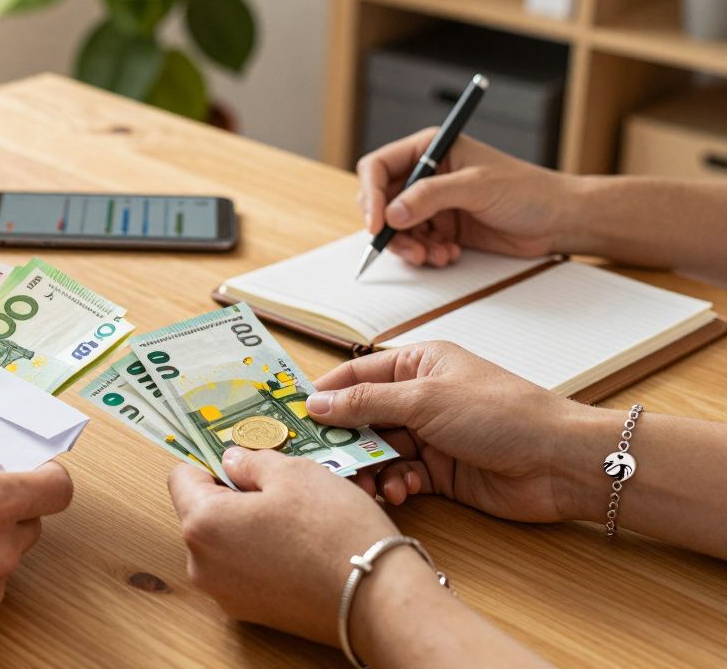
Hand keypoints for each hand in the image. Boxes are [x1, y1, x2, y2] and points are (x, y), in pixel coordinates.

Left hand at [168, 448, 398, 645]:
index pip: (182, 477)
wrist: (376, 598)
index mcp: (202, 525)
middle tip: (276, 481)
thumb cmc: (332, 529)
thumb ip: (251, 460)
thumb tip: (232, 460)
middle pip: (203, 511)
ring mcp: (225, 593)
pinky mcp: (251, 612)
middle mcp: (202, 565)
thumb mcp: (293, 472)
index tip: (237, 453)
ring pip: (226, 541)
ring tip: (294, 513)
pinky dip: (263, 551)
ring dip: (250, 522)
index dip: (210, 459)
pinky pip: (244, 568)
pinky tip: (299, 543)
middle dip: (233, 492)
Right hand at [307, 341, 597, 522]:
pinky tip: (402, 491)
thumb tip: (316, 404)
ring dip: (370, 468)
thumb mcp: (425, 399)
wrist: (558, 462)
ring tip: (371, 483)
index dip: (326, 395)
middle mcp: (420, 397)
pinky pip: (400, 475)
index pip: (356, 374)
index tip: (296, 417)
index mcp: (418, 364)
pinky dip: (395, 485)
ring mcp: (430, 435)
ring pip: (378, 451)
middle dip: (345, 440)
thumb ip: (366, 403)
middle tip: (323, 461)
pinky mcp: (440, 471)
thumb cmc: (503, 414)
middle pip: (362, 417)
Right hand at [356, 130, 578, 266]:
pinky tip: (449, 255)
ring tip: (434, 256)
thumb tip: (392, 213)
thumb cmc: (528, 190)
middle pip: (381, 201)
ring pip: (396, 228)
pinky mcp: (442, 228)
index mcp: (431, 149)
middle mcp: (427, 175)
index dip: (371, 195)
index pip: (379, 167)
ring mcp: (433, 203)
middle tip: (408, 248)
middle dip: (389, 229)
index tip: (377, 224)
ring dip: (410, 247)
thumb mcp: (477, 187)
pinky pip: (416, 244)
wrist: (559, 220)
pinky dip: (426, 254)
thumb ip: (430, 197)